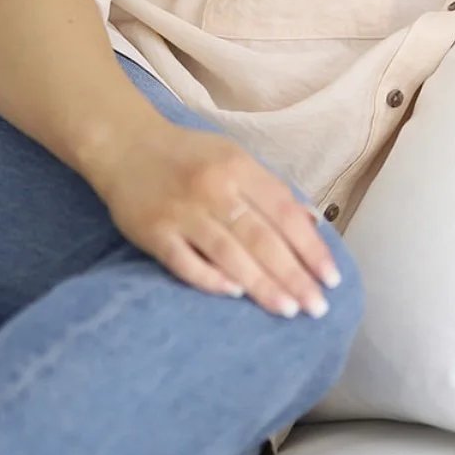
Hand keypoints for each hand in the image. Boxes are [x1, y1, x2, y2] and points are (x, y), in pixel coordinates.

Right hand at [93, 116, 341, 320]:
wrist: (124, 145)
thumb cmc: (188, 156)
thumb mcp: (233, 158)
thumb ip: (269, 190)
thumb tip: (311, 224)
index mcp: (238, 167)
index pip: (283, 212)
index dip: (309, 246)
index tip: (330, 278)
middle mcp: (213, 188)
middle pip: (261, 238)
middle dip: (293, 275)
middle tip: (316, 307)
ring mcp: (182, 211)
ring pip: (229, 253)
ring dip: (262, 284)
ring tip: (288, 309)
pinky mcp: (153, 232)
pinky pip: (185, 262)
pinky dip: (210, 279)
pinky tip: (234, 295)